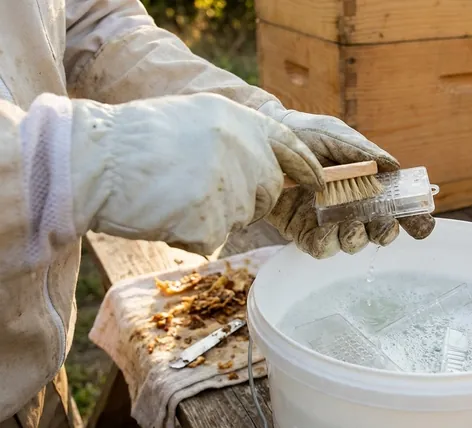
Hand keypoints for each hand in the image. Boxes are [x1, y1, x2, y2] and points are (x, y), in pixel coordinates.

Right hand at [70, 93, 324, 254]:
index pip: (289, 146)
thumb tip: (263, 160)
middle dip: (243, 199)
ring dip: (209, 215)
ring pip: (237, 217)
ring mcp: (232, 187)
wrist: (93, 161)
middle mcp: (244, 151)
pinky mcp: (213, 221)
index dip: (305, 166)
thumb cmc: (134, 140)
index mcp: (239, 121)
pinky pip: (210, 239)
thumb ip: (233, 136)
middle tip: (198, 190)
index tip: (317, 180)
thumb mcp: (194, 117)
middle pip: (266, 191)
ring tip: (171, 195)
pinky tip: (163, 213)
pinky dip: (187, 234)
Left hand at [258, 100, 435, 258]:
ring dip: (356, 238)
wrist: (264, 138)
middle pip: (377, 232)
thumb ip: (362, 153)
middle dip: (385, 233)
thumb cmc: (305, 134)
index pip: (397, 208)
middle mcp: (351, 207)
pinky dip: (327, 244)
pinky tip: (328, 231)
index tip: (424, 227)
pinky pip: (319, 247)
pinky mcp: (302, 230)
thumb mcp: (336, 136)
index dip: (413, 221)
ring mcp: (327, 221)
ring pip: (350, 243)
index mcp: (367, 186)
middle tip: (385, 225)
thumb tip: (393, 167)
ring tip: (351, 225)